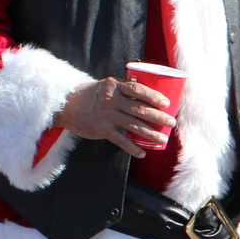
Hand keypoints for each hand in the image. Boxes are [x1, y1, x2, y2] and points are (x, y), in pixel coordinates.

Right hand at [52, 78, 174, 157]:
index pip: (137, 90)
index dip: (153, 96)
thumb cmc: (95, 95)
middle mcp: (110, 99)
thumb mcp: (108, 85)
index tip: (167, 103)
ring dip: (150, 134)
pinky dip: (132, 147)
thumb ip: (126, 89)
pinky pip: (120, 140)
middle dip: (158, 117)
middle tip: (171, 123)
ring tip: (163, 139)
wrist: (68, 105)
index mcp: (115, 85)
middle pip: (139, 109)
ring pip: (132, 125)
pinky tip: (142, 153)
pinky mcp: (101, 129)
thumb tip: (152, 97)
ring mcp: (105, 115)